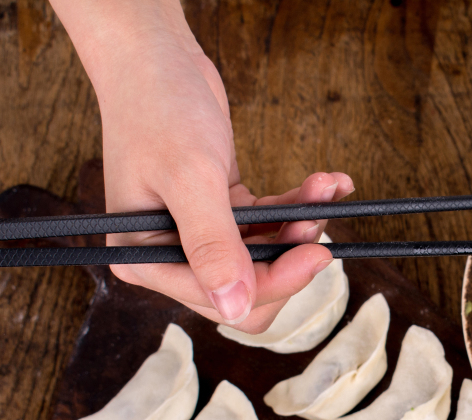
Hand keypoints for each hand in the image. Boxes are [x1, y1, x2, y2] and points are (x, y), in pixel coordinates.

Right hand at [50, 0, 350, 331]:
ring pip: (268, 258)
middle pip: (249, 290)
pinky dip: (298, 206)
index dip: (274, 283)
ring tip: (324, 188)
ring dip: (301, 225)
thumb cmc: (160, 109)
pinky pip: (271, 225)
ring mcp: (198, 236)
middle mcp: (169, 256)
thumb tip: (234, 308)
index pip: (219, 300)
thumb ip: (213, 245)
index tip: (318, 254)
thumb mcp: (191, 178)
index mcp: (144, 260)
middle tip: (320, 223)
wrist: (157, 59)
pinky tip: (327, 183)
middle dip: (290, 258)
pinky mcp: (224, 214)